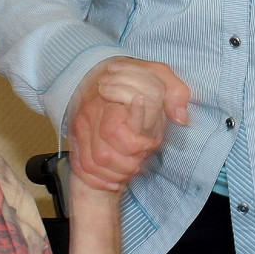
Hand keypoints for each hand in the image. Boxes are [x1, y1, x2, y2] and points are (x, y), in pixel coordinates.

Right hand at [67, 58, 189, 190]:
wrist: (105, 75)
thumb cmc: (137, 79)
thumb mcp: (162, 77)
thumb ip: (175, 93)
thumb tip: (180, 117)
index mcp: (109, 97)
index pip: (114, 131)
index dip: (138, 145)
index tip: (151, 143)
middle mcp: (89, 114)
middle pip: (104, 155)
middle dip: (128, 164)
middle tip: (142, 159)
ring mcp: (79, 128)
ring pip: (91, 164)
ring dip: (114, 173)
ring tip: (131, 168)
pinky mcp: (75, 139)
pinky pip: (81, 167)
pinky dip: (98, 178)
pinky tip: (114, 177)